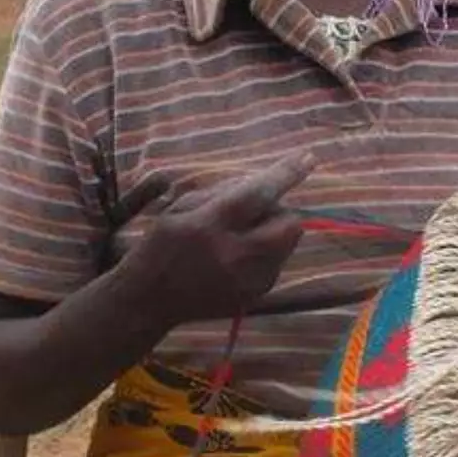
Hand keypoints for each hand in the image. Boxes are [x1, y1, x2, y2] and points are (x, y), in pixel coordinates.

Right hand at [116, 151, 315, 325]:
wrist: (149, 299)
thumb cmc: (161, 244)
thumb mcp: (181, 207)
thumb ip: (222, 192)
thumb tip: (261, 182)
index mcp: (210, 226)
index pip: (257, 195)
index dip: (285, 174)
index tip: (308, 156)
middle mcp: (234, 256)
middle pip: (288, 225)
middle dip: (280, 211)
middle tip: (256, 212)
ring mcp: (248, 281)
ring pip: (287, 246)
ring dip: (273, 233)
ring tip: (242, 238)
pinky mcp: (254, 297)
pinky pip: (276, 265)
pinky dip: (265, 255)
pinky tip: (238, 259)